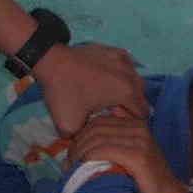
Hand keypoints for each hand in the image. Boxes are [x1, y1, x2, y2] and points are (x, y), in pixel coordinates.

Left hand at [31, 42, 148, 134]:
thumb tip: (90, 142)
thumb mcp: (69, 126)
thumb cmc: (64, 92)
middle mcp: (130, 74)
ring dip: (125, 90)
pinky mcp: (114, 50)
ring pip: (134, 81)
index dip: (129, 122)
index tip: (113, 122)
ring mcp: (123, 59)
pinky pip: (125, 67)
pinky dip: (119, 75)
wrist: (50, 61)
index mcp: (126, 92)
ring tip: (105, 95)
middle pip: (140, 97)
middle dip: (128, 106)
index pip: (142, 114)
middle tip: (108, 111)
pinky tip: (104, 79)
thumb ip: (85, 138)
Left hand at [68, 110, 187, 192]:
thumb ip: (116, 141)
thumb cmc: (146, 182)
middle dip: (77, 144)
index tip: (72, 153)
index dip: (81, 135)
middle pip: (95, 128)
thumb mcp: (133, 155)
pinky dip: (88, 157)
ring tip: (71, 167)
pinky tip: (81, 167)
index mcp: (136, 124)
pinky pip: (104, 150)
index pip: (98, 121)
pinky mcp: (138, 156)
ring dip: (79, 152)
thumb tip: (89, 134)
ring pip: (97, 138)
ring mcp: (140, 141)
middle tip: (68, 161)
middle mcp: (139, 128)